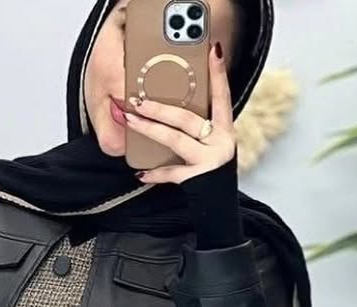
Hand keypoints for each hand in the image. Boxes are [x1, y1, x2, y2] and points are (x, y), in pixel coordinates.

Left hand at [123, 39, 235, 185]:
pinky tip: (141, 172)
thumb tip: (167, 105)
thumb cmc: (211, 170)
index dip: (218, 73)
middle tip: (138, 98)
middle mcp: (220, 142)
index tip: (213, 49)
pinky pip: (172, 173)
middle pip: (186, 118)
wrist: (220, 208)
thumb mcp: (212, 144)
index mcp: (225, 129)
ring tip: (130, 118)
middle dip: (159, 107)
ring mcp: (210, 160)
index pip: (222, 95)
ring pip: (175, 139)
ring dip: (150, 128)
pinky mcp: (197, 179)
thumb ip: (198, 125)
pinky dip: (156, 173)